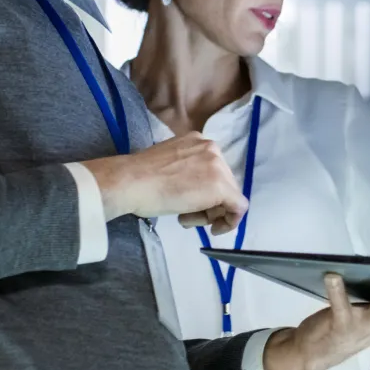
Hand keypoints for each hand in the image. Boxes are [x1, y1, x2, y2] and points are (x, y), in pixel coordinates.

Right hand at [81, 134, 247, 234]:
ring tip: (186, 218)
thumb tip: (195, 189)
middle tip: (188, 216)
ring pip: (229, 196)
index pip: (213, 170)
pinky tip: (214, 229)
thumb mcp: (169, 165)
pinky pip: (238, 207)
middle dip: (210, 204)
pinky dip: (230, 221)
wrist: (131, 182)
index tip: (191, 204)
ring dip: (211, 213)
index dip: (205, 192)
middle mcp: (212, 148)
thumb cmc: (140, 178)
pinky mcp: (221, 186)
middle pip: (224, 183)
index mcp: (197, 140)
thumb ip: (187, 171)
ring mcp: (218, 166)